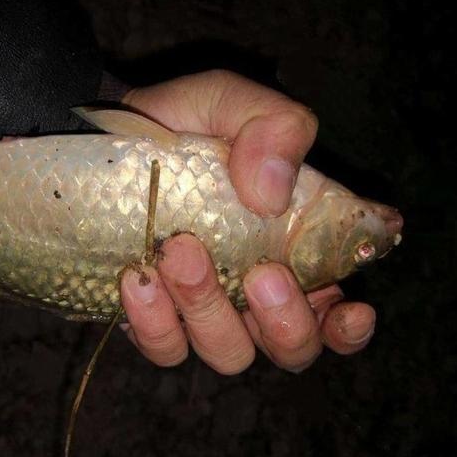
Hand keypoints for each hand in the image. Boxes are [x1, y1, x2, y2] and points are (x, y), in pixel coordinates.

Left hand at [119, 70, 375, 373]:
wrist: (107, 136)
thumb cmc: (185, 122)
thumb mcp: (234, 103)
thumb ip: (275, 127)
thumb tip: (271, 195)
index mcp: (292, 247)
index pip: (336, 310)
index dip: (348, 327)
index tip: (350, 311)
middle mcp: (253, 290)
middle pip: (291, 347)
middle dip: (282, 322)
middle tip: (259, 273)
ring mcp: (203, 309)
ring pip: (228, 352)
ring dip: (210, 311)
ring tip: (179, 252)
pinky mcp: (155, 319)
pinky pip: (165, 347)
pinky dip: (156, 324)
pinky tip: (139, 279)